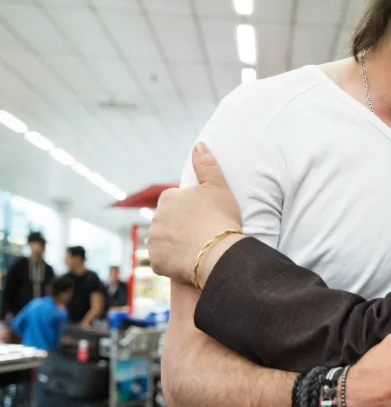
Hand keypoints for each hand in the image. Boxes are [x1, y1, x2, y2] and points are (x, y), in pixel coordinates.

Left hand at [149, 143, 243, 285]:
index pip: (175, 199)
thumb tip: (198, 145)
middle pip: (168, 220)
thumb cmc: (220, 217)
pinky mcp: (156, 261)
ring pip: (164, 240)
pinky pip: (163, 260)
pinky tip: (189, 261)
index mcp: (168, 198)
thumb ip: (207, 165)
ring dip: (175, 243)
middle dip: (180, 225)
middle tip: (203, 232)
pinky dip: (173, 261)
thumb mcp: (218, 187)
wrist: (217, 253)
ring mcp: (154, 241)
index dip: (190, 208)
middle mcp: (156, 218)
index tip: (204, 215)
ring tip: (197, 248)